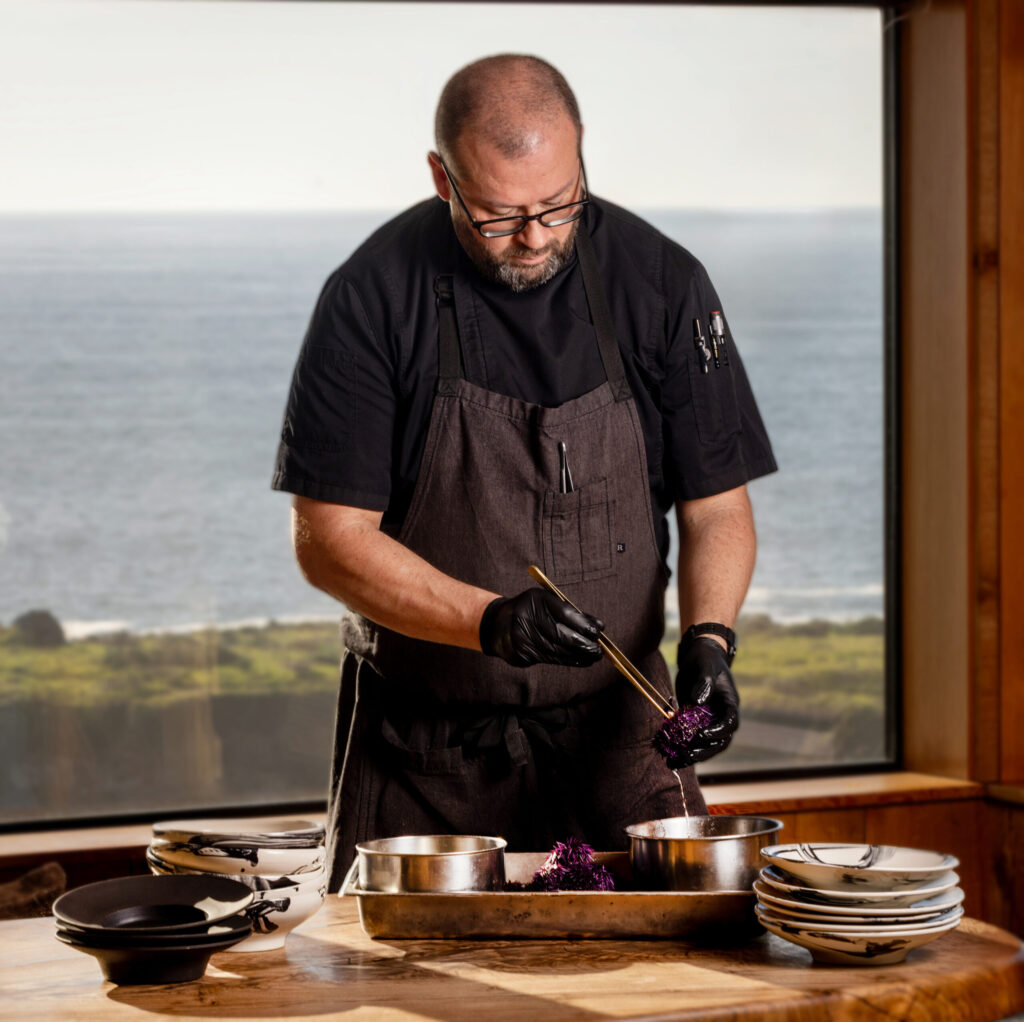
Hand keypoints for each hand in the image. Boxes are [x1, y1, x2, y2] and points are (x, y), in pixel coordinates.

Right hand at [480, 589, 603, 667]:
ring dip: (578, 656)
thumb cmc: (532, 611)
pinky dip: (567, 660)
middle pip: (560, 634)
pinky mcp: (520, 653)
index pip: (564, 613)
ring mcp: (521, 636)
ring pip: (556, 650)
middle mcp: (526, 616)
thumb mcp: (548, 604)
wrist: (499, 624)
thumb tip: (598, 627)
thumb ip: (572, 613)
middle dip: (582, 644)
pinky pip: (549, 658)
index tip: (598, 632)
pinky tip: (580, 660)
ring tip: (593, 657)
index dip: (583, 624)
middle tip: (598, 650)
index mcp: (536, 599)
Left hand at [673, 636, 739, 764]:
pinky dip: (681, 748)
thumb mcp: (705, 666)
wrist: (698, 655)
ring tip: (674, 762)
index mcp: (729, 702)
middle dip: (704, 751)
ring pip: (705, 744)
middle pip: (719, 741)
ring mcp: (708, 720)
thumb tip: (699, 702)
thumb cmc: (706, 658)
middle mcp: (721, 715)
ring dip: (692, 755)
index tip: (703, 734)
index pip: (730, 722)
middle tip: (688, 756)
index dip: (719, 731)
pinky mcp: (694, 721)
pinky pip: (691, 738)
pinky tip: (669, 757)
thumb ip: (704, 682)